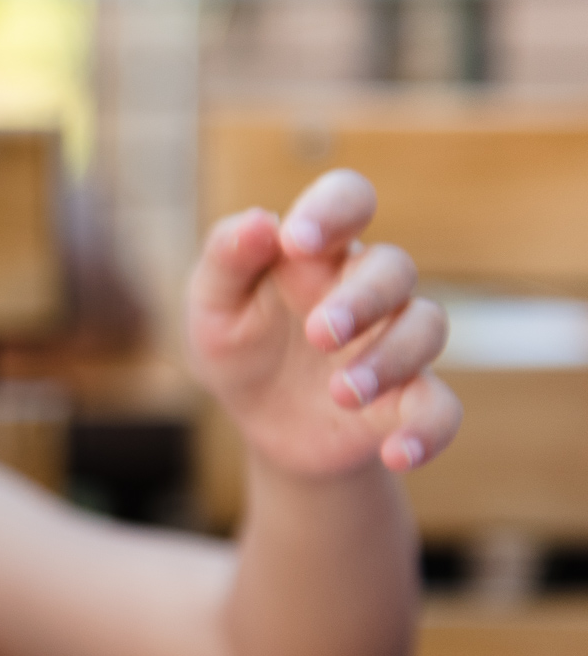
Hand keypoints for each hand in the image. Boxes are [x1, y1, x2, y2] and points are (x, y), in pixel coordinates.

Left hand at [188, 169, 461, 476]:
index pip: (348, 200)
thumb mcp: (214, 308)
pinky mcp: (407, 400)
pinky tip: (397, 455)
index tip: (299, 239)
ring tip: (341, 394)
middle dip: (361, 298)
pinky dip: (428, 431)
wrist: (263, 425)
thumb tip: (259, 221)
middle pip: (394, 268)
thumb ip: (227, 260)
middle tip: (318, 334)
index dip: (334, 208)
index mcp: (318, 254)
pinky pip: (442, 408)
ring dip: (388, 360)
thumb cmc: (239, 347)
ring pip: (425, 328)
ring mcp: (393, 342)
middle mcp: (367, 289)